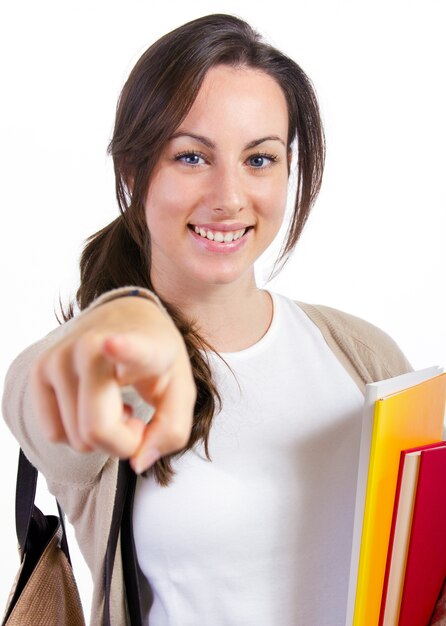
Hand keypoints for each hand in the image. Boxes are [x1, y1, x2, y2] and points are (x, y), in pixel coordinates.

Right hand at [30, 296, 195, 473]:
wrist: (126, 318)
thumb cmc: (155, 359)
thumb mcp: (181, 391)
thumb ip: (172, 431)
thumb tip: (137, 462)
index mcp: (140, 346)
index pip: (129, 348)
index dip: (122, 349)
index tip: (111, 344)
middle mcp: (91, 347)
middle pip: (97, 430)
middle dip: (122, 442)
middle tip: (134, 418)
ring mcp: (59, 357)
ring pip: (75, 439)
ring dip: (101, 436)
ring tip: (113, 403)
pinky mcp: (38, 371)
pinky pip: (54, 434)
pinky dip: (77, 433)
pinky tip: (92, 404)